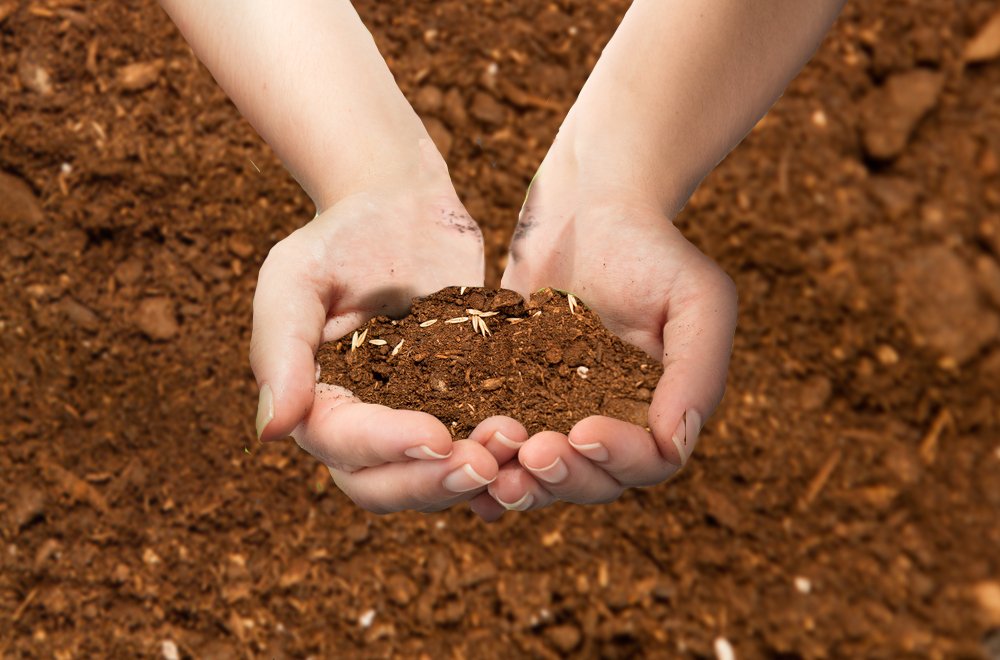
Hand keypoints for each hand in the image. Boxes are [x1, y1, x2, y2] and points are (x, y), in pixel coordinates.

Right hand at [251, 144, 525, 512]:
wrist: (404, 209)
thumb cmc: (340, 239)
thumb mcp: (295, 279)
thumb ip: (279, 350)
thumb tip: (272, 432)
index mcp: (316, 406)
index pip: (344, 446)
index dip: (388, 448)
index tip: (436, 435)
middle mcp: (363, 429)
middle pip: (386, 486)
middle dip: (434, 482)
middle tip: (485, 463)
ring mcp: (416, 421)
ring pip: (436, 478)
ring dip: (476, 476)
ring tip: (517, 444)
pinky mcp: (462, 407)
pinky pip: (478, 449)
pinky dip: (505, 462)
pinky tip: (537, 453)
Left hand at [470, 171, 736, 519]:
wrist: (587, 214)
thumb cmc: (652, 250)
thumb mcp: (698, 299)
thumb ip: (698, 370)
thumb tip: (676, 442)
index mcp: (659, 412)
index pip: (648, 462)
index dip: (618, 458)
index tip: (584, 428)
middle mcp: (611, 425)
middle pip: (592, 482)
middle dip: (563, 477)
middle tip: (533, 453)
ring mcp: (557, 417)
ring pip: (542, 477)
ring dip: (521, 485)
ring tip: (494, 472)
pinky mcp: (511, 400)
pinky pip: (498, 448)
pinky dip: (482, 469)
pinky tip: (458, 465)